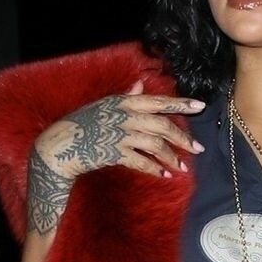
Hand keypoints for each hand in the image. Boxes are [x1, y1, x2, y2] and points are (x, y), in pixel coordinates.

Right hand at [27, 80, 205, 232]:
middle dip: (182, 138)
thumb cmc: (85, 123)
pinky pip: (141, 161)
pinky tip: (164, 175)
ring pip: (154, 144)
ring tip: (182, 168)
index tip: (200, 106)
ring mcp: (119, 133)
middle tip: (197, 149)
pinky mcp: (114, 152)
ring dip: (171, 157)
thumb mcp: (106, 105)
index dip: (180, 104)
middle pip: (161, 124)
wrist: (62, 143)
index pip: (158, 100)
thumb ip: (126, 97)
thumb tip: (140, 86)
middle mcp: (124, 115)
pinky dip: (154, 169)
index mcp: (124, 101)